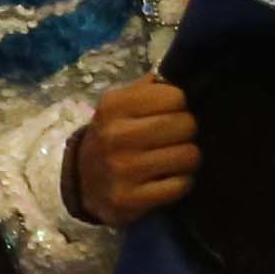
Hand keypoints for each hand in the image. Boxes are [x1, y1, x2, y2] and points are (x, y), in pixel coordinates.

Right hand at [67, 79, 200, 227]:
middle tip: (176, 138)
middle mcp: (115, 135)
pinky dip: (180, 183)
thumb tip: (180, 74)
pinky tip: (167, 179)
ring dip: (187, 159)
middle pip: (186, 125)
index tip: (170, 113)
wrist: (86, 182)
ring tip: (173, 159)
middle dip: (187, 132)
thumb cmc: (114, 136)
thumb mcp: (121, 105)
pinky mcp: (129, 199)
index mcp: (113, 105)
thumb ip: (149, 88)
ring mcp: (122, 169)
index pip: (175, 96)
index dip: (179, 105)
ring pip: (188, 156)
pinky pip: (180, 185)